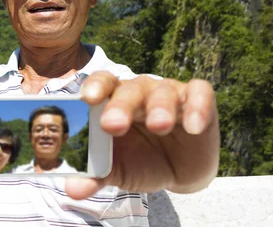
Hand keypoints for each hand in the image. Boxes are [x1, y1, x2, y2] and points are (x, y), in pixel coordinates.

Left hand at [65, 71, 218, 198]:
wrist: (179, 172)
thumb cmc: (140, 160)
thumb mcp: (117, 170)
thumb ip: (94, 175)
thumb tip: (72, 189)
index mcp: (113, 100)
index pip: (101, 83)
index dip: (94, 87)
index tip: (87, 99)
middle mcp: (139, 91)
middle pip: (129, 88)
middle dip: (120, 106)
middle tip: (113, 125)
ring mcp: (169, 93)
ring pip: (163, 91)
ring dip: (160, 107)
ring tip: (159, 126)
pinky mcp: (198, 100)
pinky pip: (200, 92)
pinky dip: (197, 106)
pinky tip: (193, 127)